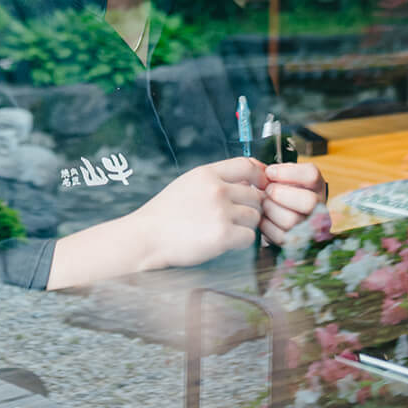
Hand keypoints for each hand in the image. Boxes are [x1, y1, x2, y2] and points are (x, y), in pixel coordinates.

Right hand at [128, 157, 266, 269]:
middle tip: (235, 218)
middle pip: (255, 195)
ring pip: (255, 217)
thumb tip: (247, 179)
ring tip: (225, 230)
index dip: (259, 176)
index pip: (246, 165)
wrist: (146, 238)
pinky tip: (224, 241)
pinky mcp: (223, 234)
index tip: (260, 186)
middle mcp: (216, 189)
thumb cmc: (165, 214)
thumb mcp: (187, 184)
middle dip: (250, 207)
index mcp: (206, 174)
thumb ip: (214, 180)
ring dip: (246, 226)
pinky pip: (250, 237)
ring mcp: (220, 212)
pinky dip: (241, 242)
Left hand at [261, 161, 326, 244]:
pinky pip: (280, 235)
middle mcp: (318, 206)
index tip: (270, 172)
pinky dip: (266, 225)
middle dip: (280, 194)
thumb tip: (256, 170)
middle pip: (309, 201)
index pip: (312, 175)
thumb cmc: (275, 192)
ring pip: (292, 220)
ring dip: (270, 209)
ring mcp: (310, 226)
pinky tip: (263, 217)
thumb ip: (266, 170)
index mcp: (315, 186)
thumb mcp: (276, 177)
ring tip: (263, 204)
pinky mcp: (296, 242)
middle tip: (267, 191)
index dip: (288, 172)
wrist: (272, 216)